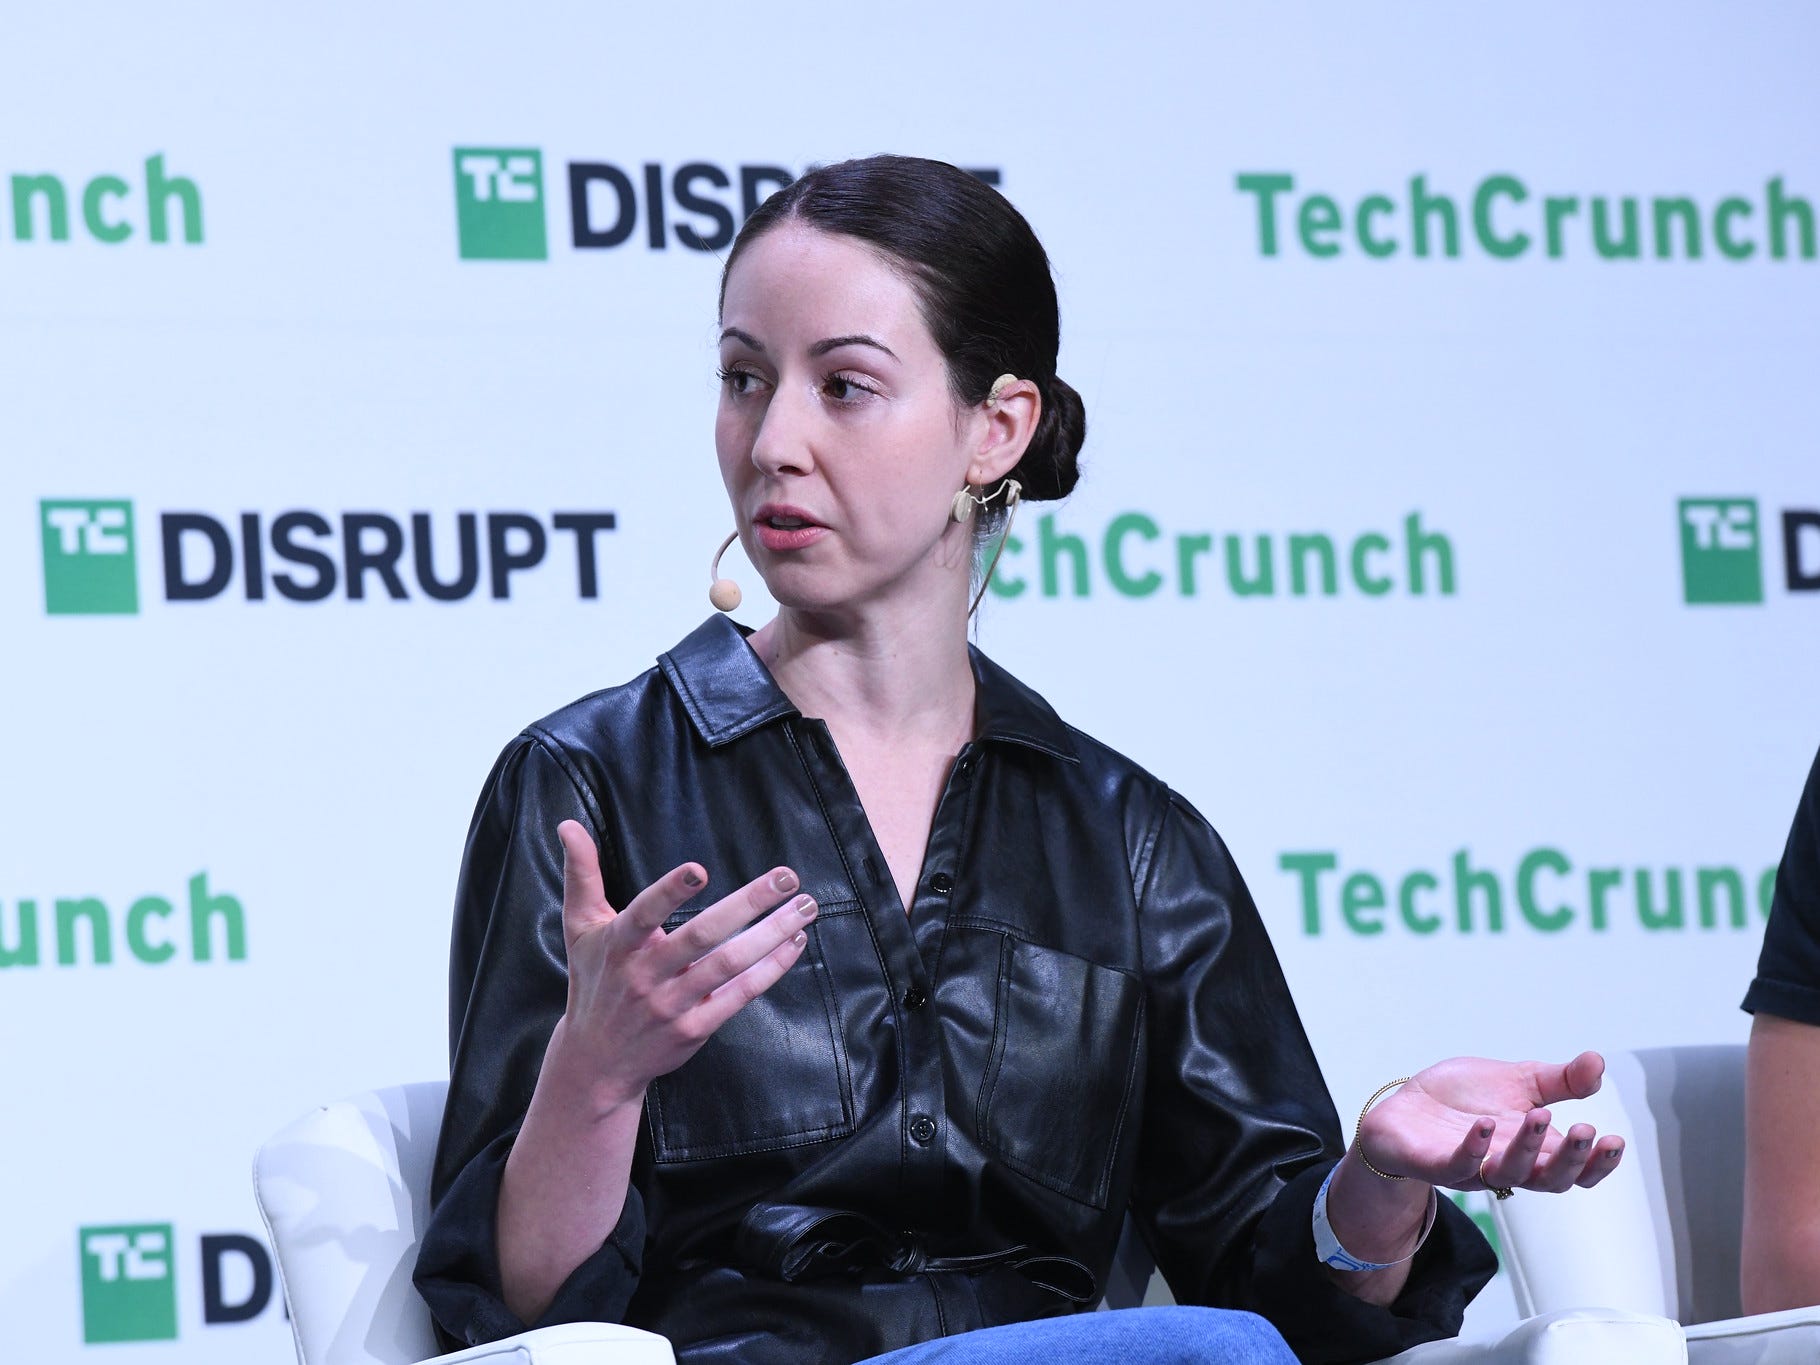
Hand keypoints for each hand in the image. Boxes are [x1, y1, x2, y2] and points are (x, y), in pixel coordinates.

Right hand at [553, 819, 817, 1106]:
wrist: (596, 1062)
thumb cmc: (594, 981)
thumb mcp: (580, 927)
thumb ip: (581, 874)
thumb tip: (567, 825)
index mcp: (618, 945)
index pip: (644, 914)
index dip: (669, 893)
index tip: (699, 869)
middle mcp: (645, 975)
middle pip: (701, 937)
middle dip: (748, 904)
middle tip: (787, 875)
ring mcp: (672, 1004)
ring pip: (729, 965)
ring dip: (772, 934)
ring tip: (805, 906)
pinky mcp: (695, 1027)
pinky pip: (739, 995)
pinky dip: (770, 969)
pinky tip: (794, 942)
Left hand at [1357, 1051, 1626, 1195]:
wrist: (1405, 1110)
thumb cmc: (1462, 1101)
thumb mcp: (1516, 1081)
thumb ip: (1558, 1080)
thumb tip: (1598, 1062)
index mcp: (1533, 1148)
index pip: (1575, 1168)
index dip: (1598, 1162)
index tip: (1615, 1140)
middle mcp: (1508, 1164)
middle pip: (1550, 1179)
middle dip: (1571, 1159)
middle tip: (1585, 1131)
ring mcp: (1473, 1168)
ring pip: (1509, 1173)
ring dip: (1527, 1148)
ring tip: (1538, 1114)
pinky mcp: (1435, 1164)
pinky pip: (1458, 1165)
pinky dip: (1474, 1148)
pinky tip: (1485, 1125)